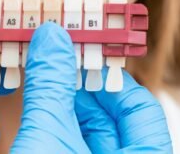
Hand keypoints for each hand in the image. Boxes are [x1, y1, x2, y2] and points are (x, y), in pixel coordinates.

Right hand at [11, 22, 171, 152]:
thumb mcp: (46, 136)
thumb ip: (49, 85)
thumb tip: (51, 37)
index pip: (140, 107)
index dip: (109, 75)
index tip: (84, 55)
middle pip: (112, 117)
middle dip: (81, 87)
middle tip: (57, 62)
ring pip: (90, 132)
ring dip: (65, 104)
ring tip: (44, 79)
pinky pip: (73, 143)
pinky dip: (58, 124)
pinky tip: (40, 107)